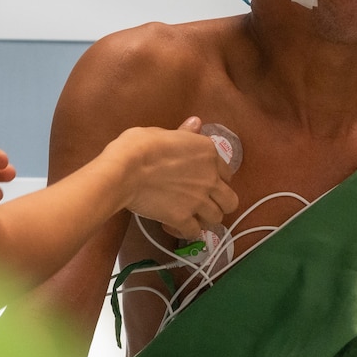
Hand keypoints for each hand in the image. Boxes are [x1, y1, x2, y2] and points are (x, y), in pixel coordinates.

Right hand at [113, 117, 238, 240]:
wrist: (126, 168)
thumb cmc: (141, 145)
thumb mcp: (165, 132)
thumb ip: (185, 133)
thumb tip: (196, 123)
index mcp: (208, 153)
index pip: (227, 173)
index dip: (217, 180)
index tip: (204, 183)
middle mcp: (210, 178)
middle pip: (230, 201)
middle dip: (219, 204)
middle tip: (203, 204)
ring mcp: (199, 200)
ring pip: (216, 218)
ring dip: (204, 219)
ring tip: (189, 216)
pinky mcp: (183, 218)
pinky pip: (194, 232)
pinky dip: (185, 231)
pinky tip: (172, 224)